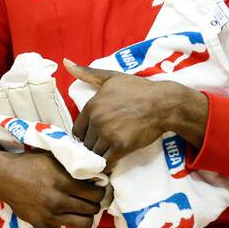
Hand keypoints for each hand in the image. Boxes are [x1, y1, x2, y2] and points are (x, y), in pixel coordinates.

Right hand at [0, 145, 105, 227]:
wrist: (5, 177)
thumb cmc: (30, 164)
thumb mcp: (54, 158)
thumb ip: (74, 165)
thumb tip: (96, 169)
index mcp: (64, 182)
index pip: (96, 193)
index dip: (102, 190)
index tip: (100, 188)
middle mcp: (59, 201)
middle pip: (92, 208)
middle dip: (96, 203)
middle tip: (93, 198)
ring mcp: (51, 216)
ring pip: (84, 223)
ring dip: (89, 217)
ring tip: (86, 210)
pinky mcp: (42, 226)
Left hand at [64, 58, 204, 166]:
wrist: (163, 103)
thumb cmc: (138, 89)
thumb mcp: (111, 77)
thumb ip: (87, 73)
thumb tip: (65, 63)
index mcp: (91, 106)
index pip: (77, 130)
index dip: (86, 135)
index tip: (95, 136)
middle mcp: (97, 121)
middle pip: (85, 144)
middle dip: (93, 145)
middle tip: (104, 145)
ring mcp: (108, 134)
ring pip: (94, 154)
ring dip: (100, 156)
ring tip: (108, 153)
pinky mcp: (121, 147)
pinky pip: (106, 162)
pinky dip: (107, 164)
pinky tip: (112, 161)